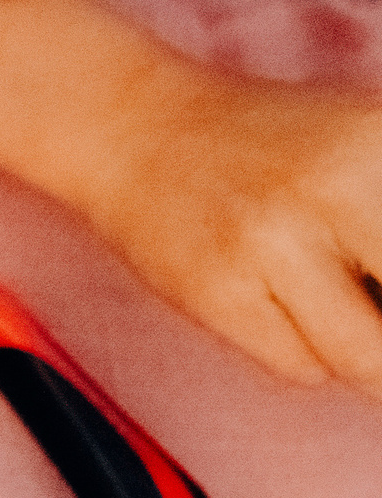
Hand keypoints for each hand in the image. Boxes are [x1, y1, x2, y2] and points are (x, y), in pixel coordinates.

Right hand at [84, 74, 381, 397]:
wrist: (139, 130)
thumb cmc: (275, 146)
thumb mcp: (370, 144)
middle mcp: (334, 187)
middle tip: (367, 302)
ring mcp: (270, 243)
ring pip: (365, 361)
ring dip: (369, 358)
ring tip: (342, 311)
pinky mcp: (218, 292)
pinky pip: (301, 367)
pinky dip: (308, 355)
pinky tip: (284, 305)